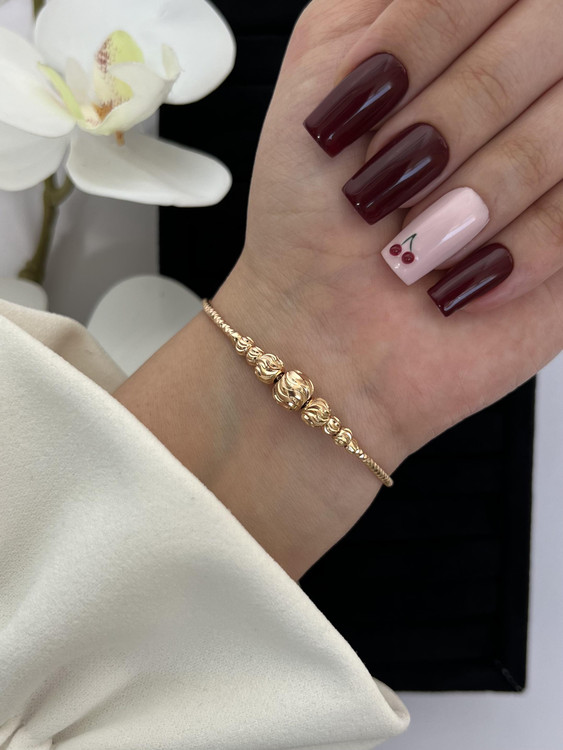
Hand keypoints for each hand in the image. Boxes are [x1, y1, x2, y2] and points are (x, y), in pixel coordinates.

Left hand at [219, 0, 562, 460]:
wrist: (326, 329)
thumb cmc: (313, 208)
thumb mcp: (324, 62)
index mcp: (470, 29)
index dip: (430, 38)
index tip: (375, 96)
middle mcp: (528, 85)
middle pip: (544, 37)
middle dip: (449, 122)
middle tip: (396, 176)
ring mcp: (557, 157)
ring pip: (559, 132)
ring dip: (470, 197)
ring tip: (416, 236)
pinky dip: (506, 254)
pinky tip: (460, 275)